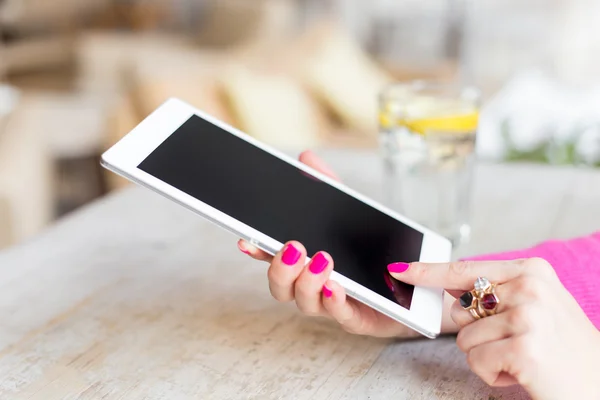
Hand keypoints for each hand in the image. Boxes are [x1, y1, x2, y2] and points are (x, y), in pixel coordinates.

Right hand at [237, 150, 457, 337]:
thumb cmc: (372, 250)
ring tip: (322, 259)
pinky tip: (336, 285)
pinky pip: (340, 316)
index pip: (272, 259)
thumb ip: (329, 187)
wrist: (414, 283)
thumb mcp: (351, 212)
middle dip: (280, 270)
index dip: (257, 251)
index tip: (246, 240)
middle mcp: (312, 286)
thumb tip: (306, 158)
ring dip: (308, 282)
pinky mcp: (358, 318)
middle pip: (280, 288)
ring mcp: (332, 304)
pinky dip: (334, 302)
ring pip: (305, 303)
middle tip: (293, 248)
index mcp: (305, 264)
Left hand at [389, 258, 599, 398]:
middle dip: (479, 334)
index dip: (428, 271)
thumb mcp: (537, 307)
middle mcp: (529, 288)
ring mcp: (528, 317)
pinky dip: (494, 375)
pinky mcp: (523, 348)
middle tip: (519, 344)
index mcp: (532, 270)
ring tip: (525, 360)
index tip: (399, 268)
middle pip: (460, 310)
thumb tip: (448, 294)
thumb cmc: (565, 349)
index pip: (465, 269)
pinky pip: (477, 361)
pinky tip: (524, 374)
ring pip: (465, 340)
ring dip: (489, 357)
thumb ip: (496, 294)